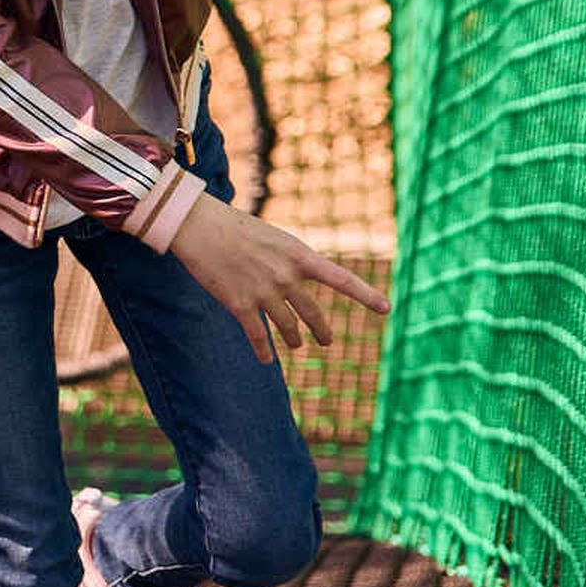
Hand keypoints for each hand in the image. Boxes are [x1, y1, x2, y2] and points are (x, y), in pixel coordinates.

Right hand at [163, 201, 386, 365]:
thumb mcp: (274, 238)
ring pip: (288, 327)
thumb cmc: (235, 227)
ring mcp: (264, 292)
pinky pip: (258, 337)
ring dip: (293, 339)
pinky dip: (264, 352)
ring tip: (296, 343)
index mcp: (299, 255)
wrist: (199, 226)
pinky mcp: (240, 304)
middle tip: (326, 340)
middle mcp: (286, 276)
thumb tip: (298, 285)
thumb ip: (291, 262)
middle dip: (321, 331)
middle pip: (312, 313)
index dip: (366, 295)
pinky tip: (266, 361)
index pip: (341, 279)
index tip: (387, 309)